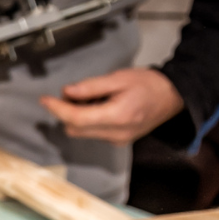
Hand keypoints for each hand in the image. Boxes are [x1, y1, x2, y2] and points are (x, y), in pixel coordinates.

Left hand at [40, 68, 185, 144]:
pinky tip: (99, 107)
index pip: (77, 119)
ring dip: (77, 117)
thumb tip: (67, 92)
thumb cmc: (149, 84)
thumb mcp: (119, 78)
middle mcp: (117, 133)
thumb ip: (91, 86)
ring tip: (90, 98)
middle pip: (75, 128)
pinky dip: (88, 121)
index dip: (57, 109)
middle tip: (70, 94)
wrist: (173, 96)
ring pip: (82, 133)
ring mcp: (118, 140)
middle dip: (66, 112)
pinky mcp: (119, 141)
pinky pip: (93, 133)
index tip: (45, 100)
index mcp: (118, 116)